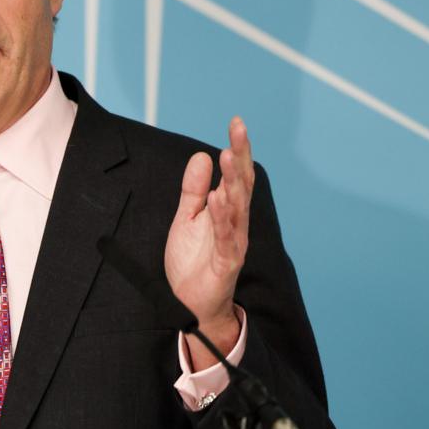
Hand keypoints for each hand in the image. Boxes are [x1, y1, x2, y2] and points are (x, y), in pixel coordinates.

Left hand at [164, 117, 253, 368]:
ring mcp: (233, 243)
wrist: (191, 305)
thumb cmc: (194, 261)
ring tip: (228, 156)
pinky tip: (219, 198)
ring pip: (237, 208)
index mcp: (228, 212)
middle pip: (241, 185)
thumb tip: (201, 156)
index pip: (236, 176)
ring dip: (233, 182)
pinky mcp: (226, 263)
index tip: (236, 123)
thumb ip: (193, 190)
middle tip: (238, 129)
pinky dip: (223, 218)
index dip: (238, 150)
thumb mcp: (187, 218)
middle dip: (240, 156)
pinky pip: (227, 238)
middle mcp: (236, 224)